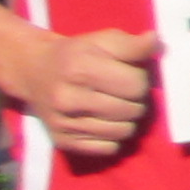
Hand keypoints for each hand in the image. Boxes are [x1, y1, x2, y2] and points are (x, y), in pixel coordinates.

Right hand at [25, 25, 158, 155]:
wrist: (33, 71)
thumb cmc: (75, 54)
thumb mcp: (102, 41)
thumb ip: (132, 44)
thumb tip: (156, 42)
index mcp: (80, 69)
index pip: (136, 85)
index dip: (140, 79)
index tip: (129, 74)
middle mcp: (69, 99)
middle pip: (132, 110)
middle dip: (135, 100)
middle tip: (122, 91)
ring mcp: (64, 123)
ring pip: (124, 132)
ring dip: (127, 119)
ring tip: (115, 105)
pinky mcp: (63, 142)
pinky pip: (109, 148)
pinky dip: (113, 137)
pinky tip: (103, 121)